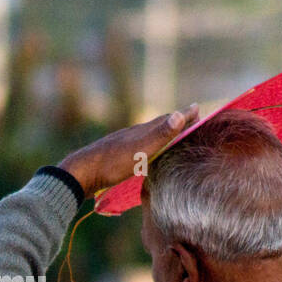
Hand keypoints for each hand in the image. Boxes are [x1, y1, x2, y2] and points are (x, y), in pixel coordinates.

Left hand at [59, 104, 199, 198]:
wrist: (82, 172)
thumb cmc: (113, 163)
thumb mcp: (140, 150)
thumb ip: (160, 134)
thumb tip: (179, 114)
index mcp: (142, 131)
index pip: (169, 119)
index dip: (184, 115)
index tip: (199, 108)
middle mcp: (134, 134)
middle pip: (159, 125)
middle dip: (176, 122)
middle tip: (191, 120)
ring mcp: (125, 144)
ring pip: (149, 135)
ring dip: (163, 134)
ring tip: (173, 137)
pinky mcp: (117, 156)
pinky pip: (140, 146)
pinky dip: (151, 146)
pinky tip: (147, 154)